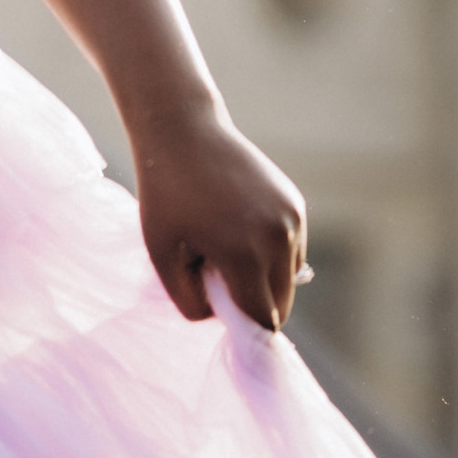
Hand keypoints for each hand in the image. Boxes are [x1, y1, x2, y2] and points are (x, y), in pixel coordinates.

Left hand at [130, 102, 305, 330]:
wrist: (182, 130)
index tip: (222, 316)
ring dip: (263, 279)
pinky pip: (292, 251)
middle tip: (214, 275)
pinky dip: (271, 253)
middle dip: (252, 302)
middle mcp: (277, 238)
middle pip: (280, 304)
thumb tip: (225, 318)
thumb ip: (190, 302)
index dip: (242, 327)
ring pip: (288, 279)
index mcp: (244, 254)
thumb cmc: (164, 194)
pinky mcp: (295, 204)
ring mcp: (291, 218)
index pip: (262, 320)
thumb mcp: (161, 255)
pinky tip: (239, 228)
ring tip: (224, 247)